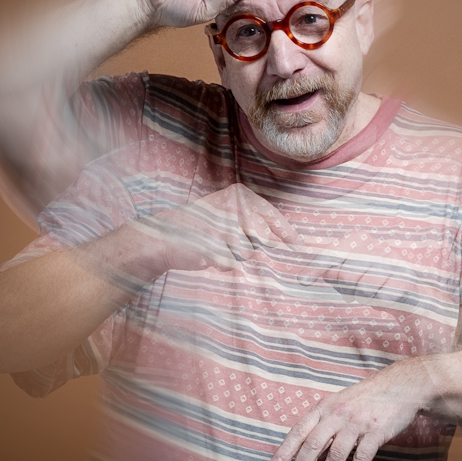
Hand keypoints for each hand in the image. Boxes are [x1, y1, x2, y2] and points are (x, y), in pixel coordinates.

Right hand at [127, 183, 300, 276]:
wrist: (163, 236)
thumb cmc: (201, 224)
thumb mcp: (227, 211)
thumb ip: (254, 220)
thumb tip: (285, 241)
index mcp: (238, 196)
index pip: (272, 216)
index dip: (287, 233)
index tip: (298, 246)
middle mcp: (233, 208)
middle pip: (263, 239)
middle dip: (252, 246)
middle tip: (228, 240)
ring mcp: (223, 228)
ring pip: (248, 253)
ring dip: (235, 255)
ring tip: (216, 245)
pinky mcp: (214, 248)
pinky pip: (231, 264)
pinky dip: (222, 263)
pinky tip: (209, 253)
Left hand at [272, 361, 432, 460]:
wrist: (401, 386)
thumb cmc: (368, 397)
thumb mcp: (340, 403)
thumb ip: (323, 423)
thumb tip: (305, 449)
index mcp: (326, 407)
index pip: (301, 429)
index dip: (287, 448)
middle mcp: (339, 414)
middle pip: (314, 444)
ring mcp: (358, 422)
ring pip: (337, 454)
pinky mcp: (377, 431)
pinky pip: (362, 457)